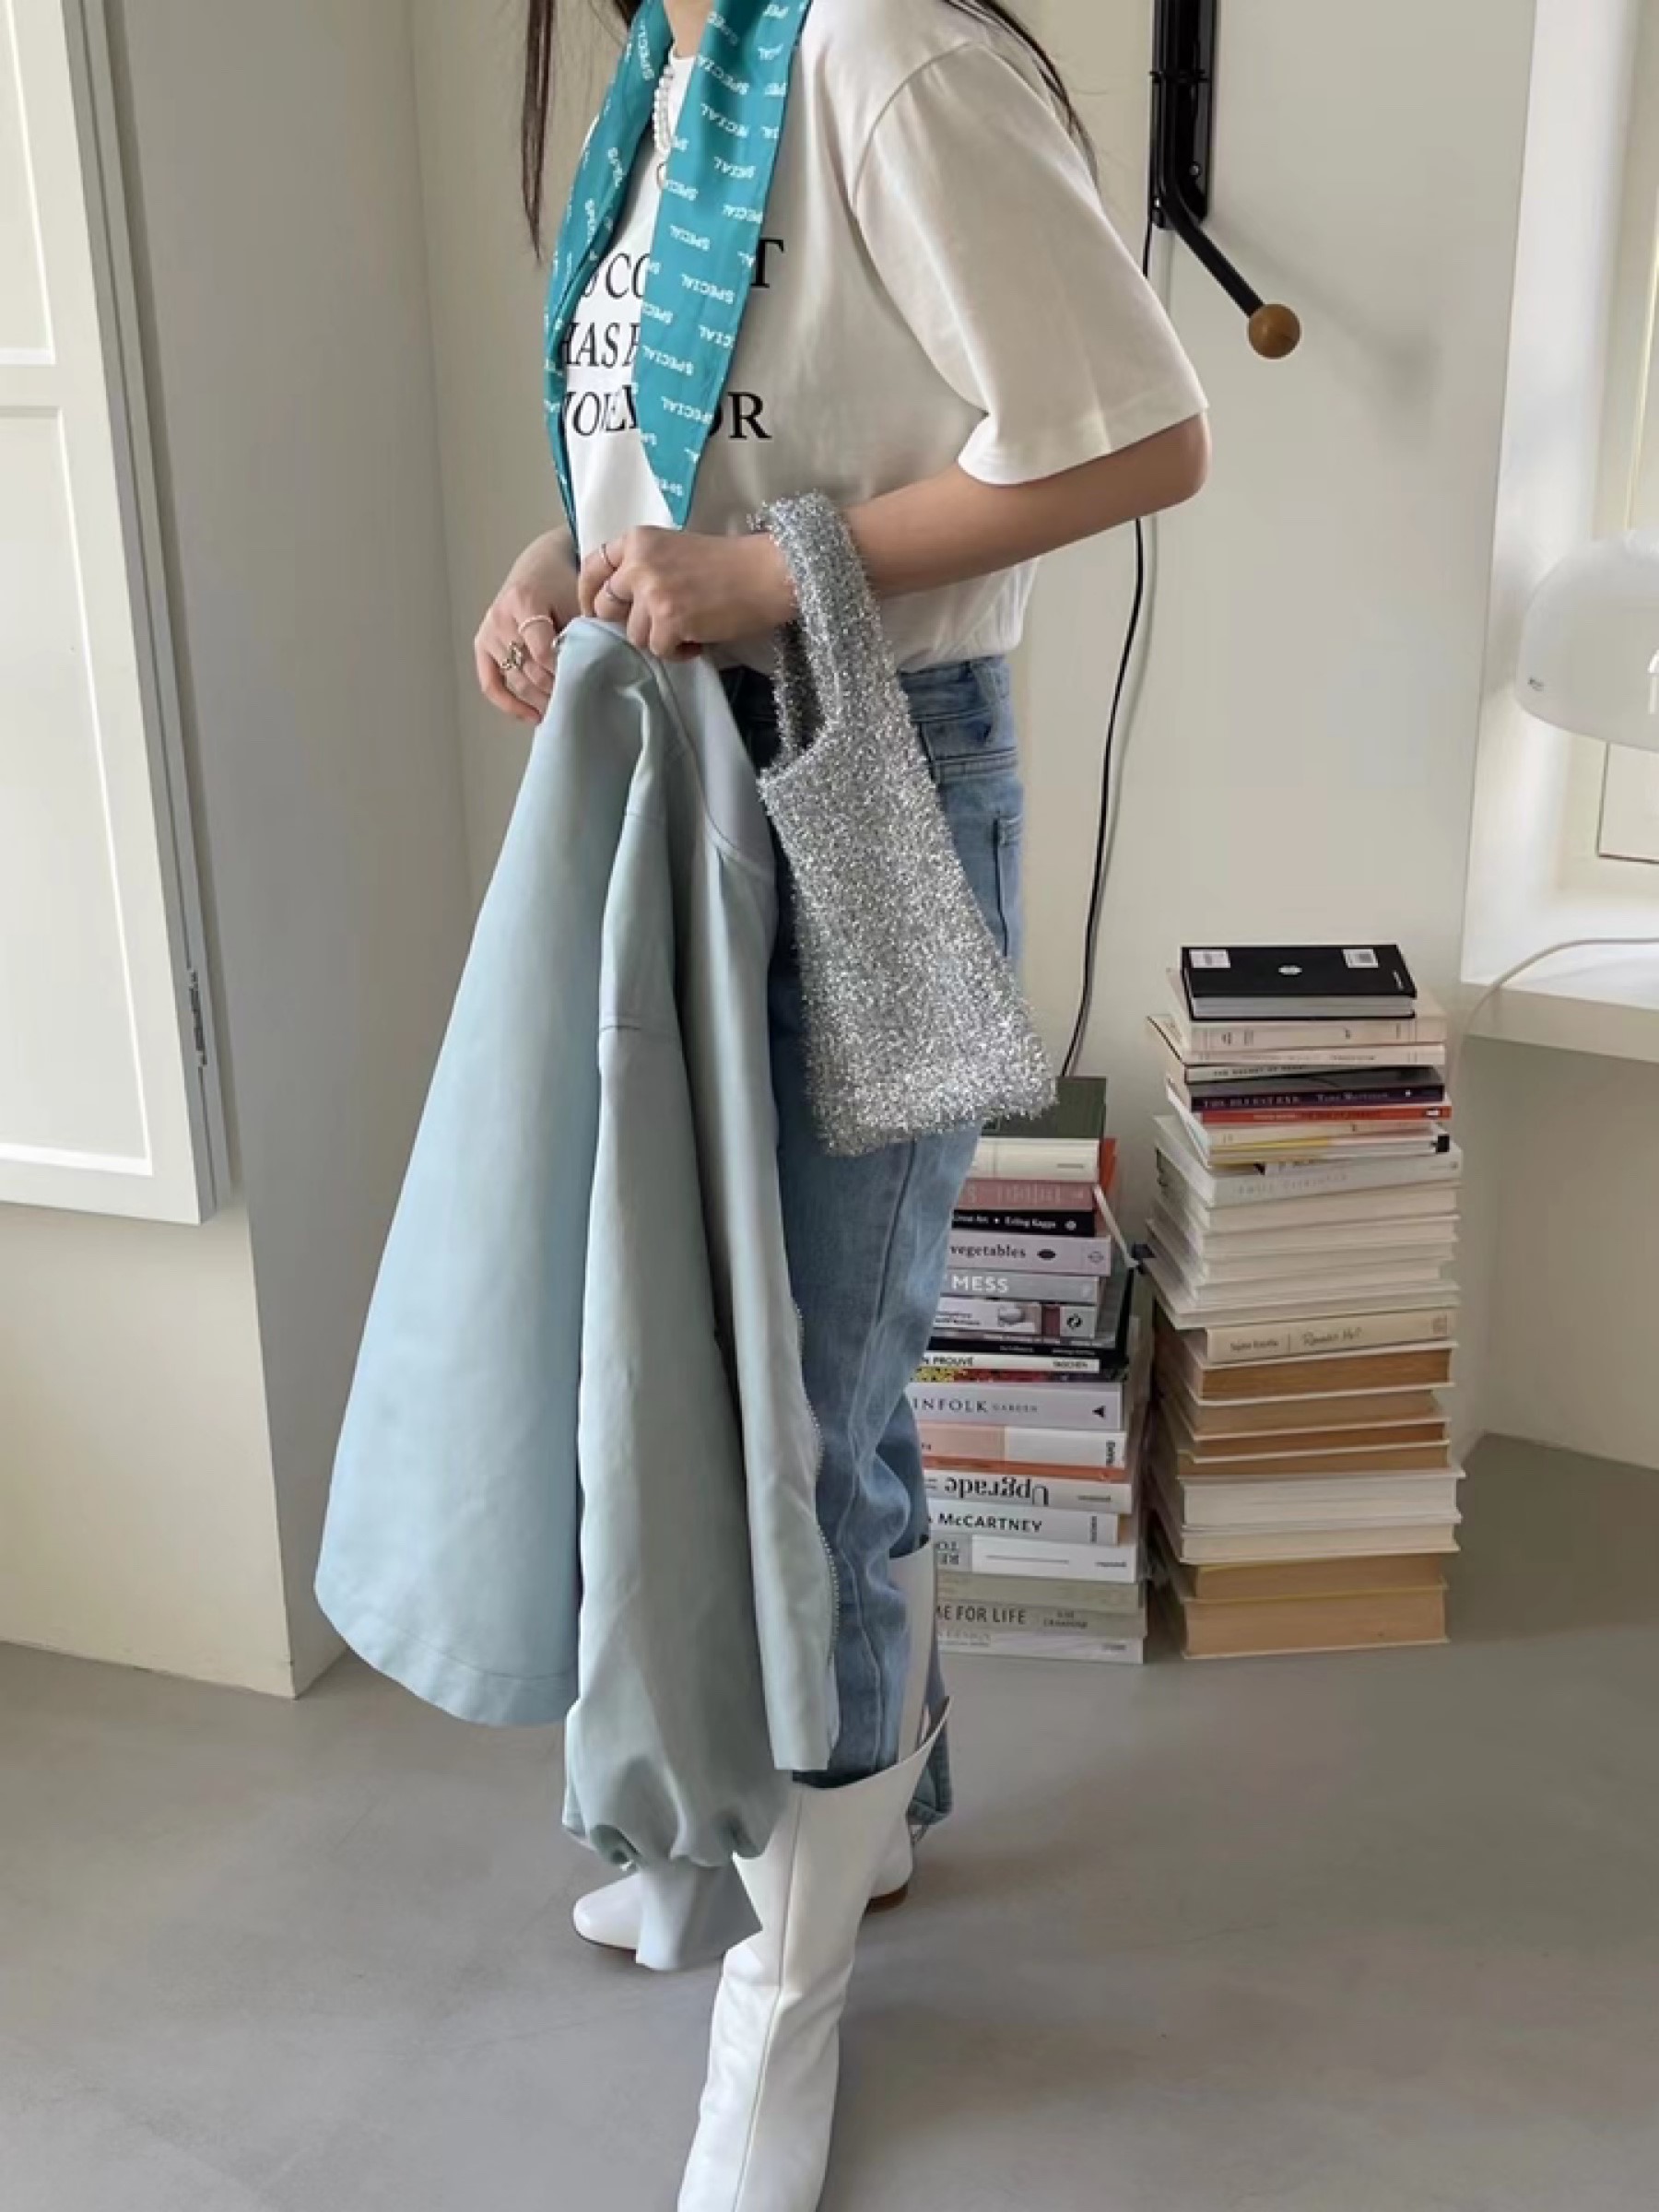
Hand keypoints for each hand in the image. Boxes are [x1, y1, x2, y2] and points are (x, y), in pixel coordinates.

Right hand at [475, 530, 580, 724]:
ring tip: (562, 710)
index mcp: (523, 601)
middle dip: (554, 690)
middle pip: (528, 670)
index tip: (583, 684)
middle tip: (578, 703)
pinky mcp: (483, 645)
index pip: (542, 652)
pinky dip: (509, 704)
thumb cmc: (563, 583)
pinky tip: (532, 716)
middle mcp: (500, 618)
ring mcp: (489, 632)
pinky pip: (490, 683)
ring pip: (514, 680)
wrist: (541, 564)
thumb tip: (591, 672)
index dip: (563, 672)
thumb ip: (582, 633)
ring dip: (538, 700)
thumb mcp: (577, 600)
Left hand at [578, 527, 795, 659]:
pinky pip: (659, 650)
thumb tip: (619, 602)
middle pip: (606, 605)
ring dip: (659, 638)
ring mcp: (651, 592)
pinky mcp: (669, 620)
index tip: (595, 610)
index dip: (589, 592)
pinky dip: (679, 652)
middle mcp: (638, 563)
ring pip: (634, 634)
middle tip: (654, 626)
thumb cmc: (727, 563)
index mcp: (638, 540)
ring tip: (689, 629)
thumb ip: (644, 566)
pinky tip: (699, 640)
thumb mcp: (675, 549)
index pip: (593, 565)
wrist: (765, 573)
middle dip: (626, 621)